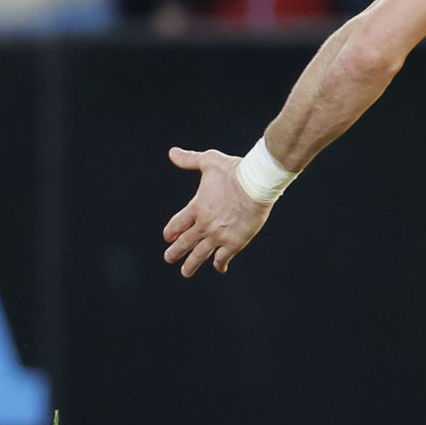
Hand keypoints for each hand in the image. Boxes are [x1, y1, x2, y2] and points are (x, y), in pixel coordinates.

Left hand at [163, 147, 270, 275]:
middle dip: (175, 253)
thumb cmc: (234, 171)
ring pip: (200, 255)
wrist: (256, 183)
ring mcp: (218, 235)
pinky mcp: (234, 243)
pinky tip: (220, 268)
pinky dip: (220, 264)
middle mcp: (204, 224)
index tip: (168, 238)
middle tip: (169, 258)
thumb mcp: (209, 161)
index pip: (177, 224)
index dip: (171, 232)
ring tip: (185, 271)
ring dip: (191, 264)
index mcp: (196, 207)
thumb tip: (172, 153)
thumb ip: (189, 159)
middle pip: (185, 243)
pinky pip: (223, 258)